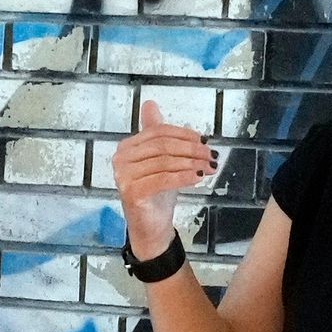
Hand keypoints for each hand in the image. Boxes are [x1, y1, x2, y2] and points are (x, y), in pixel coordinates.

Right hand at [109, 98, 216, 262]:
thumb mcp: (161, 160)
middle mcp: (121, 159)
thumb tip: (150, 104)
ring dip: (192, 162)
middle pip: (162, 146)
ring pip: (165, 162)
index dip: (184, 134)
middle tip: (211, 154)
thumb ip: (156, 134)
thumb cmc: (157, 193)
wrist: (150, 227)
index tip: (205, 140)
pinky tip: (198, 177)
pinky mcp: (132, 192)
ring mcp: (124, 176)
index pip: (159, 132)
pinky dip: (183, 176)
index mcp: (126, 147)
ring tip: (209, 166)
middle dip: (191, 149)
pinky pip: (163, 179)